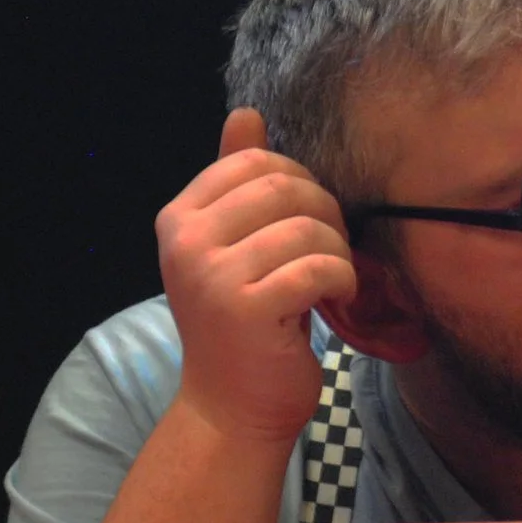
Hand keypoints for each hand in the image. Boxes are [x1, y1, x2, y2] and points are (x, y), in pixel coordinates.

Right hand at [156, 109, 358, 443]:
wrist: (231, 409)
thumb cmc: (244, 324)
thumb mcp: (236, 246)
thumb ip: (239, 183)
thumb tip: (247, 113)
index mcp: (179, 218)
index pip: (254, 162)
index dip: (299, 183)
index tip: (307, 223)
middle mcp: (185, 241)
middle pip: (285, 188)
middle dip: (325, 215)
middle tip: (329, 252)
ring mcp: (212, 276)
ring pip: (307, 228)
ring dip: (337, 254)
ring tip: (331, 281)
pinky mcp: (246, 311)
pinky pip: (319, 268)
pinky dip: (342, 282)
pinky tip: (336, 301)